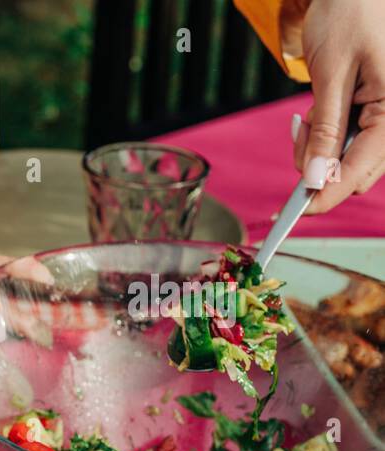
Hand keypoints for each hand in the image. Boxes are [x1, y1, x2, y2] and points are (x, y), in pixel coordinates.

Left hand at [292, 0, 384, 211]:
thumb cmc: (351, 16)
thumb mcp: (332, 74)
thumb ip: (326, 130)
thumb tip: (313, 180)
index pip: (357, 172)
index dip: (323, 196)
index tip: (290, 215)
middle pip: (354, 173)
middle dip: (316, 165)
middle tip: (302, 126)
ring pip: (346, 161)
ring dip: (318, 148)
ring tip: (310, 111)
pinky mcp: (374, 114)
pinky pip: (346, 142)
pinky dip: (323, 135)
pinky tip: (317, 110)